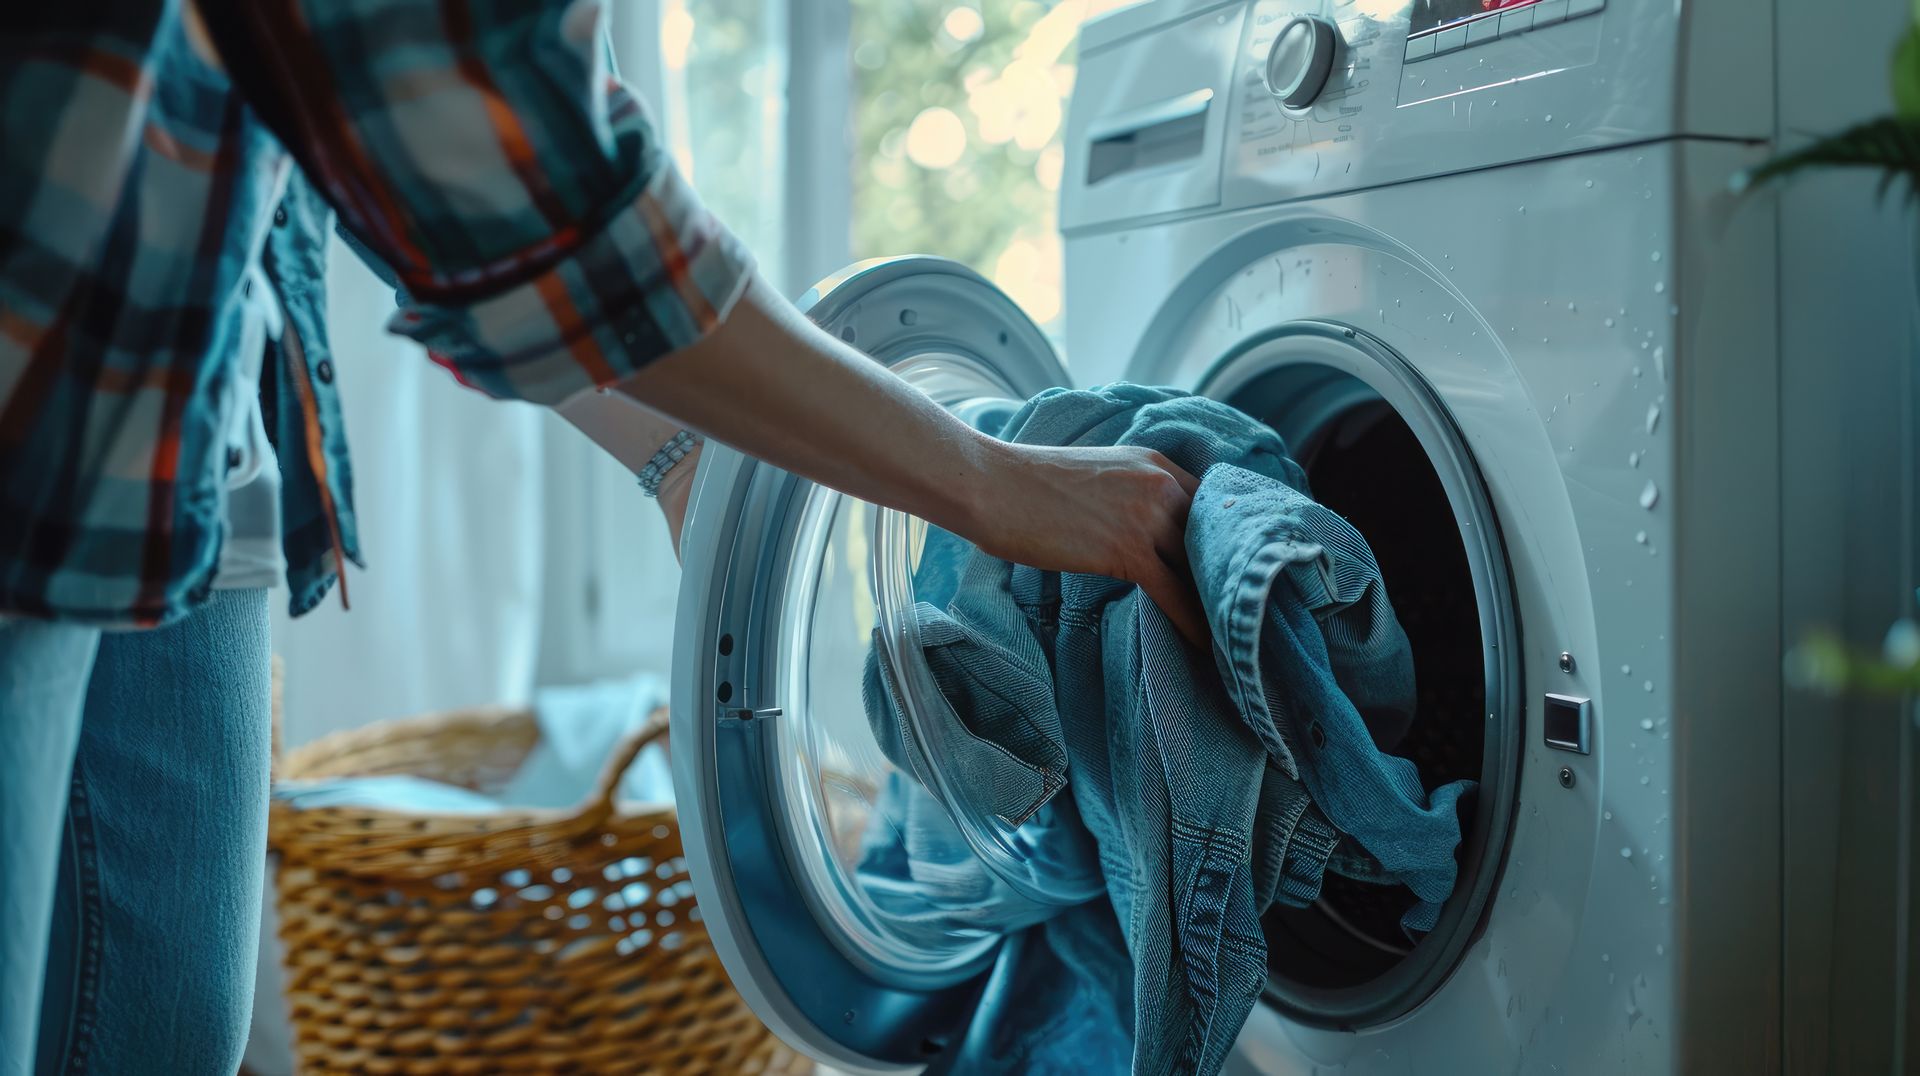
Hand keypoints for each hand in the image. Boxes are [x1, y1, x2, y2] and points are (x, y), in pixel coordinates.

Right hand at [965, 443, 1209, 646]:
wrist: (992, 485)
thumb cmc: (1028, 485)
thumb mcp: (1096, 475)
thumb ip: (1128, 496)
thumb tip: (1138, 532)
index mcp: (1155, 463)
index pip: (1209, 504)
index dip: (1221, 539)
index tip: (1228, 568)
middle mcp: (1160, 485)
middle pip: (1212, 536)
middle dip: (1225, 572)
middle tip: (1239, 605)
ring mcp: (1146, 516)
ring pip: (1198, 566)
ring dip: (1215, 600)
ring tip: (1231, 631)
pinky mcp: (1127, 550)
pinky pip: (1174, 593)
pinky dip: (1191, 621)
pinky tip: (1202, 645)